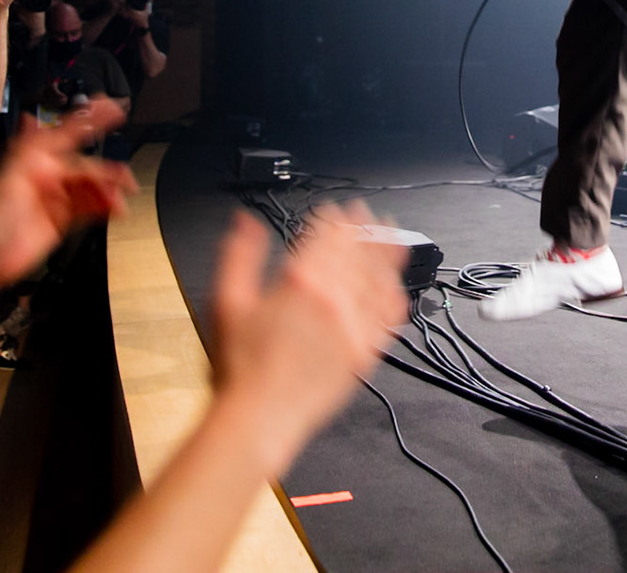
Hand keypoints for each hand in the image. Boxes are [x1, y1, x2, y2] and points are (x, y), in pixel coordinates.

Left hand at [0, 103, 133, 286]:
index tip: (112, 108)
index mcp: (36, 160)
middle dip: (108, 171)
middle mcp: (49, 175)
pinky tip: (114, 208)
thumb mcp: (6, 177)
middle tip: (123, 177)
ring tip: (120, 199)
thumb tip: (30, 119)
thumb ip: (24, 147)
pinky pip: (91, 206)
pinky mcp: (65, 216)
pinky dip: (105, 206)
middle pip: (87, 166)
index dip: (91, 118)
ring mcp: (58, 196)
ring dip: (109, 191)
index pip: (68, 133)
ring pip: (92, 186)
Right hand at [209, 203, 406, 472]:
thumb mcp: (227, 301)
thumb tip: (247, 221)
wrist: (259, 417)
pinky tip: (398, 287)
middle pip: (358, 251)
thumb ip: (240, 255)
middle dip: (364, 227)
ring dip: (388, 252)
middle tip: (369, 214)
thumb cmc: (241, 366)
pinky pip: (389, 317)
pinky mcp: (365, 353)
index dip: (334, 217)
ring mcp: (354, 326)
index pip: (327, 235)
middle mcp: (333, 299)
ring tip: (394, 236)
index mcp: (300, 281)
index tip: (337, 210)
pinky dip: (396, 296)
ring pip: (380, 278)